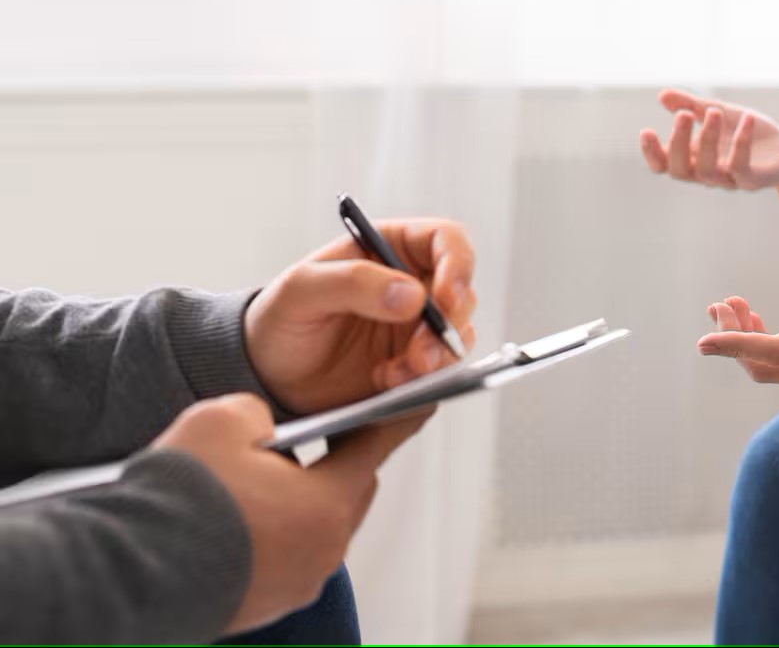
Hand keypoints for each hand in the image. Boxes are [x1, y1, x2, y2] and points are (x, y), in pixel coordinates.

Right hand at [153, 393, 427, 633]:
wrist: (128, 572)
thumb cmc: (180, 498)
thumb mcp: (223, 419)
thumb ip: (260, 413)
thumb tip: (264, 429)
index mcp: (328, 505)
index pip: (374, 450)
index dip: (393, 420)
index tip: (416, 406)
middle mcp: (322, 552)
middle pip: (349, 494)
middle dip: (337, 464)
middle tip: (318, 438)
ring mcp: (295, 585)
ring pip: (315, 530)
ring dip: (299, 504)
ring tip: (261, 482)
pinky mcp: (264, 607)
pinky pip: (284, 560)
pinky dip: (272, 537)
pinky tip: (237, 520)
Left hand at [245, 219, 476, 413]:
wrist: (267, 376)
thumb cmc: (278, 319)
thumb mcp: (301, 290)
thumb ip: (354, 282)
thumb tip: (411, 295)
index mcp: (389, 248)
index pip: (445, 241)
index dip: (457, 266)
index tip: (447, 299)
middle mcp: (411, 284)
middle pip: (462, 294)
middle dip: (448, 326)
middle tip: (420, 354)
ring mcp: (415, 326)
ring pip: (457, 336)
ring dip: (437, 358)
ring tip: (394, 373)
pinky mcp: (414, 364)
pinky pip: (440, 371)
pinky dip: (421, 381)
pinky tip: (385, 381)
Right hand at [639, 89, 778, 190]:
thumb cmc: (749, 133)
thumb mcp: (718, 113)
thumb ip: (692, 105)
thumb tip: (661, 95)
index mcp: (694, 159)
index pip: (664, 165)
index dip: (652, 152)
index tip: (646, 130)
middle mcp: (707, 173)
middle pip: (680, 170)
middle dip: (679, 142)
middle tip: (684, 115)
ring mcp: (729, 180)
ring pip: (708, 171)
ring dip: (707, 140)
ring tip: (714, 111)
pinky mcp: (753, 181)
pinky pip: (742, 168)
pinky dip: (742, 143)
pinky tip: (746, 118)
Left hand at [697, 263, 778, 390]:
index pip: (772, 351)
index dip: (735, 346)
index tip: (703, 341)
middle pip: (762, 365)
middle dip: (733, 337)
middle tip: (720, 303)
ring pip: (770, 369)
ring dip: (745, 341)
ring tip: (732, 306)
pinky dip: (761, 347)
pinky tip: (755, 321)